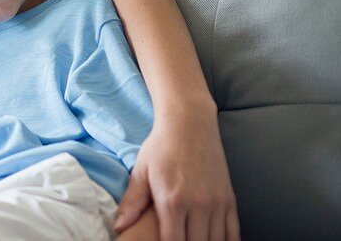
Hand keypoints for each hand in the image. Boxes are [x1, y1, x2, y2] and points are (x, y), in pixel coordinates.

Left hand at [115, 110, 239, 240]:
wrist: (189, 123)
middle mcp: (198, 205)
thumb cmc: (160, 147)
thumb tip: (118, 227)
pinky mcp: (230, 199)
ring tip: (192, 240)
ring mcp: (217, 203)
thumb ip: (131, 203)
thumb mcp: (140, 172)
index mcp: (172, 201)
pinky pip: (234, 233)